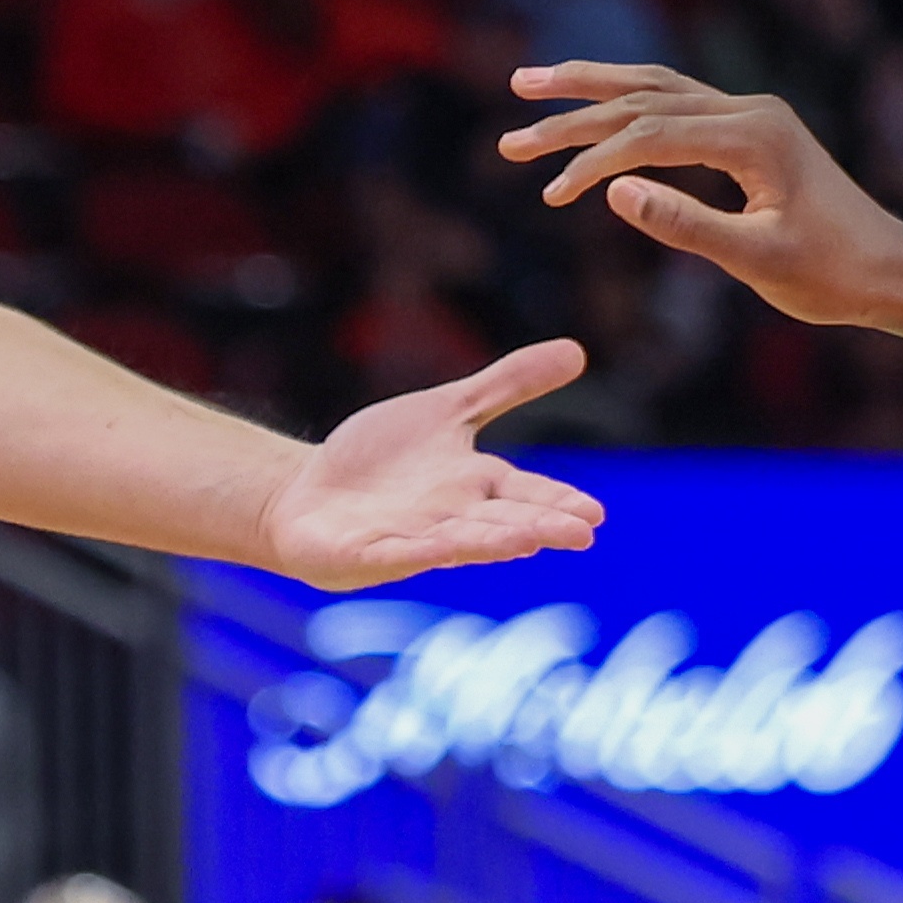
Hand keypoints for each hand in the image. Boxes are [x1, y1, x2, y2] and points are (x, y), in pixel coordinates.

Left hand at [251, 342, 601, 588]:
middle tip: (582, 533)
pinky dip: (420, 551)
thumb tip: (578, 350)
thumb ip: (506, 386)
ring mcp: (411, 538)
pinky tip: (442, 549)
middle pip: (501, 522)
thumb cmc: (384, 461)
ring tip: (528, 543)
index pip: (524, 494)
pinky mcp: (368, 552)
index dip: (556, 502)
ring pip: (458, 541)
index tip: (594, 513)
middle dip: (538, 527)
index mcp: (474, 485)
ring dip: (491, 542)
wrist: (308, 494)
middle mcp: (450, 516)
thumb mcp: (448, 411)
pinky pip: (397, 552)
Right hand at [503, 64, 902, 332]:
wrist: (893, 272)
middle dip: (572, 111)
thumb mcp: (757, 261)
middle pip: (643, 96)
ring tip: (530, 86)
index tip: (550, 192)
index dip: (593, 160)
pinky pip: (676, 105)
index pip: (650, 134)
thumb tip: (614, 192)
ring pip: (656, 87)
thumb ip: (685, 224)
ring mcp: (751, 116)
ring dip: (592, 90)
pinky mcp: (751, 131)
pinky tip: (595, 110)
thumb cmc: (833, 276)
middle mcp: (750, 112)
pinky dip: (628, 105)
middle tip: (511, 131)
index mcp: (753, 138)